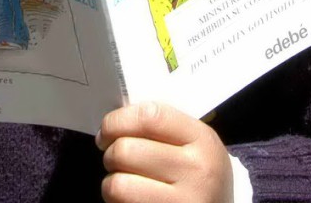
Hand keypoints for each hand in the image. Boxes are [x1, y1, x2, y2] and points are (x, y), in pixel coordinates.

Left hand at [96, 102, 232, 202]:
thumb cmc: (199, 180)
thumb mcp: (195, 147)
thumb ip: (163, 129)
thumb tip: (115, 122)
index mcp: (202, 140)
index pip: (150, 116)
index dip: (118, 120)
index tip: (107, 130)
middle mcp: (197, 170)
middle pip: (126, 149)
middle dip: (110, 154)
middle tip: (114, 160)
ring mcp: (184, 202)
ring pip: (118, 184)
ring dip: (111, 184)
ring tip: (123, 184)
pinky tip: (131, 201)